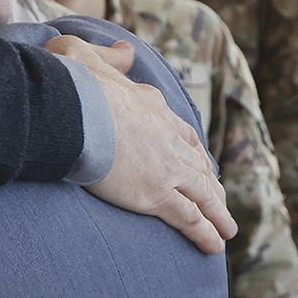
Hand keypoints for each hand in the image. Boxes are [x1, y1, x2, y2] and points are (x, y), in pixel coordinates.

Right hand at [49, 35, 235, 256]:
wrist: (71, 109)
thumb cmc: (71, 84)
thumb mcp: (86, 55)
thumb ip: (110, 57)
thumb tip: (126, 52)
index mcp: (152, 107)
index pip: (181, 133)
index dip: (192, 150)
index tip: (200, 162)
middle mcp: (168, 138)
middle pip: (198, 166)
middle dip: (211, 185)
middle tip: (219, 201)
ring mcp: (167, 168)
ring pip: (203, 195)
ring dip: (217, 214)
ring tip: (226, 230)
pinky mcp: (158, 195)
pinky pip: (190, 218)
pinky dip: (205, 232)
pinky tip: (214, 245)